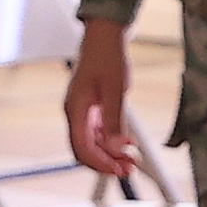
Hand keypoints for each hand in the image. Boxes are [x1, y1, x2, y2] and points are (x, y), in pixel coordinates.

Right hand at [65, 18, 138, 177]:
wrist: (105, 37)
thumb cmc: (107, 57)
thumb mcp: (115, 90)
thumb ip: (114, 120)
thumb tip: (115, 147)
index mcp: (75, 110)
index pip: (82, 148)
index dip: (100, 163)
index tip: (119, 170)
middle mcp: (75, 114)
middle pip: (85, 151)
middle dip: (105, 163)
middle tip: (129, 169)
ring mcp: (82, 112)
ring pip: (92, 144)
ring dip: (110, 154)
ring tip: (131, 160)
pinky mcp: (91, 109)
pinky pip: (98, 134)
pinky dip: (111, 142)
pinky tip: (127, 144)